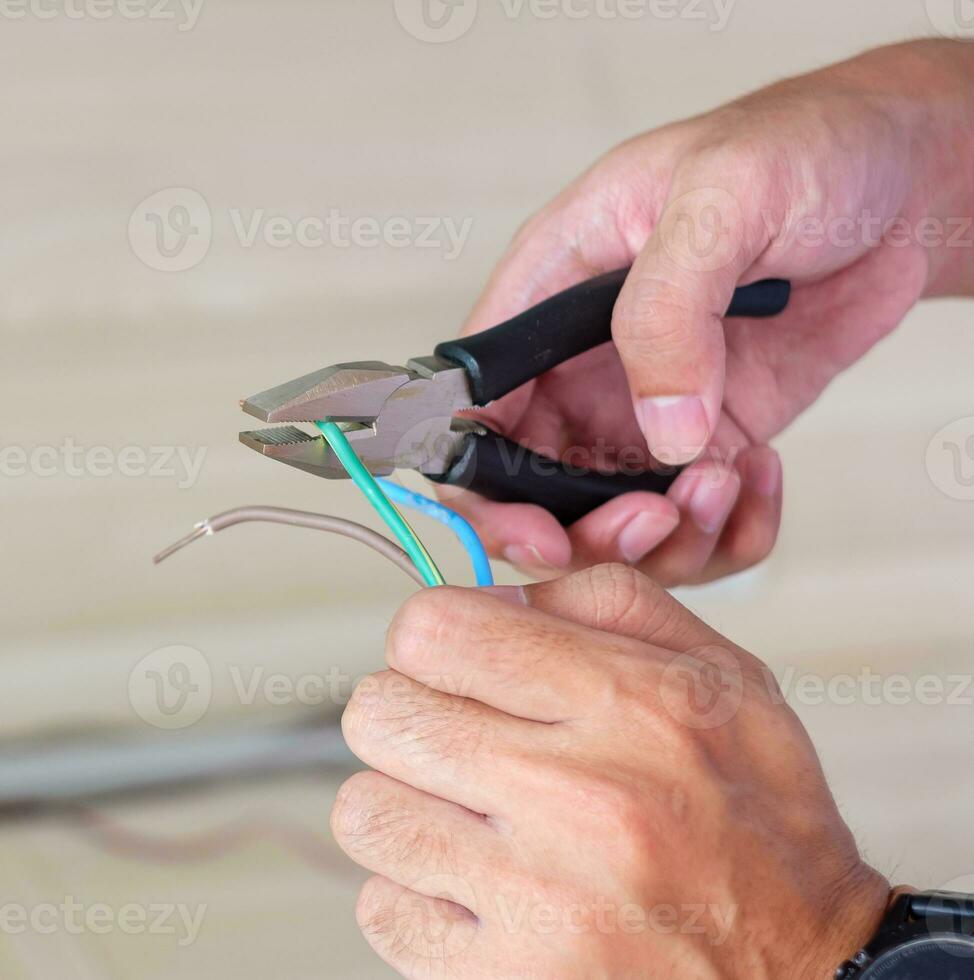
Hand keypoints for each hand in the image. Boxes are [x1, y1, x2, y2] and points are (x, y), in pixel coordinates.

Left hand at [332, 566, 889, 977]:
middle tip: (456, 746)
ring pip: (366, 811)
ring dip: (408, 810)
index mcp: (629, 706)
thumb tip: (492, 594)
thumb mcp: (723, 678)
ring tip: (469, 824)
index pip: (432, 630)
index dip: (431, 640)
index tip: (454, 666)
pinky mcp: (509, 976)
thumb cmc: (759, 827)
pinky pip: (382, 909)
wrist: (811, 976)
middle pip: (379, 713)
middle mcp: (579, 798)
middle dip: (408, 719)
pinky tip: (479, 892)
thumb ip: (607, 605)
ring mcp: (539, 898)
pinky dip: (416, 899)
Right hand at [453, 39, 973, 584]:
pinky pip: (697, 517)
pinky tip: (762, 478)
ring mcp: (645, 404)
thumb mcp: (720, 198)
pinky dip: (728, 530)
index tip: (533, 530)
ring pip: (613, 515)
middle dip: (578, 527)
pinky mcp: (713, 434)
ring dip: (665, 535)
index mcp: (548, 287)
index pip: (476, 401)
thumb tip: (662, 432)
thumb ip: (666, 311)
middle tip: (651, 521)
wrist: (907, 179)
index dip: (481, 480)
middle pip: (531, 482)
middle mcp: (581, 359)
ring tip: (725, 484)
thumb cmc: (799, 148)